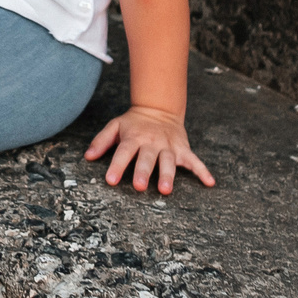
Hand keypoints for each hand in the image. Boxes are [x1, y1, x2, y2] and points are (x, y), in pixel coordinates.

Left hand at [84, 106, 215, 193]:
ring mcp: (169, 146)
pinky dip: (203, 171)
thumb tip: (88, 156)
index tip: (111, 180)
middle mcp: (152, 142)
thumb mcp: (115, 126)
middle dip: (144, 172)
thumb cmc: (134, 123)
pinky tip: (209, 183)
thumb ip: (101, 141)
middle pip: (147, 158)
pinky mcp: (182, 149)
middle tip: (140, 187)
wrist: (159, 108)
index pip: (124, 152)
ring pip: (169, 161)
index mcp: (134, 137)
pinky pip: (194, 161)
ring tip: (166, 189)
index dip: (117, 166)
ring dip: (168, 175)